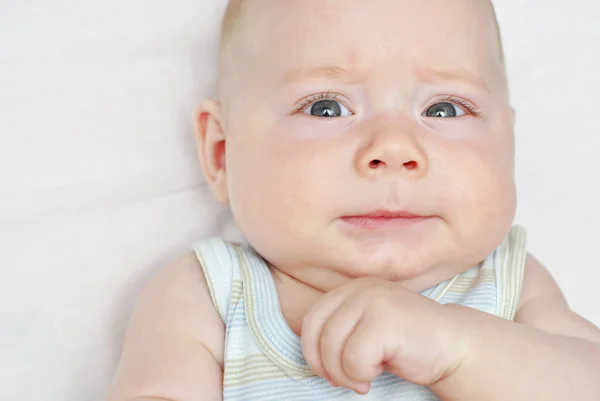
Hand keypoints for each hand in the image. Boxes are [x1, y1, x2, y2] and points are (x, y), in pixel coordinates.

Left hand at [300, 277, 468, 393]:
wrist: (453, 345)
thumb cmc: (405, 343)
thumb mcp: (364, 327)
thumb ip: (339, 329)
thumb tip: (310, 354)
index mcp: (351, 288)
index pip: (311, 320)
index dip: (313, 351)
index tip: (329, 371)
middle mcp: (360, 289)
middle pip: (318, 334)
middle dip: (326, 366)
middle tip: (346, 380)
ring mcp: (374, 301)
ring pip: (332, 348)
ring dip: (345, 374)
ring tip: (365, 377)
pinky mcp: (386, 321)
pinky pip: (353, 359)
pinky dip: (361, 375)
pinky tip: (380, 372)